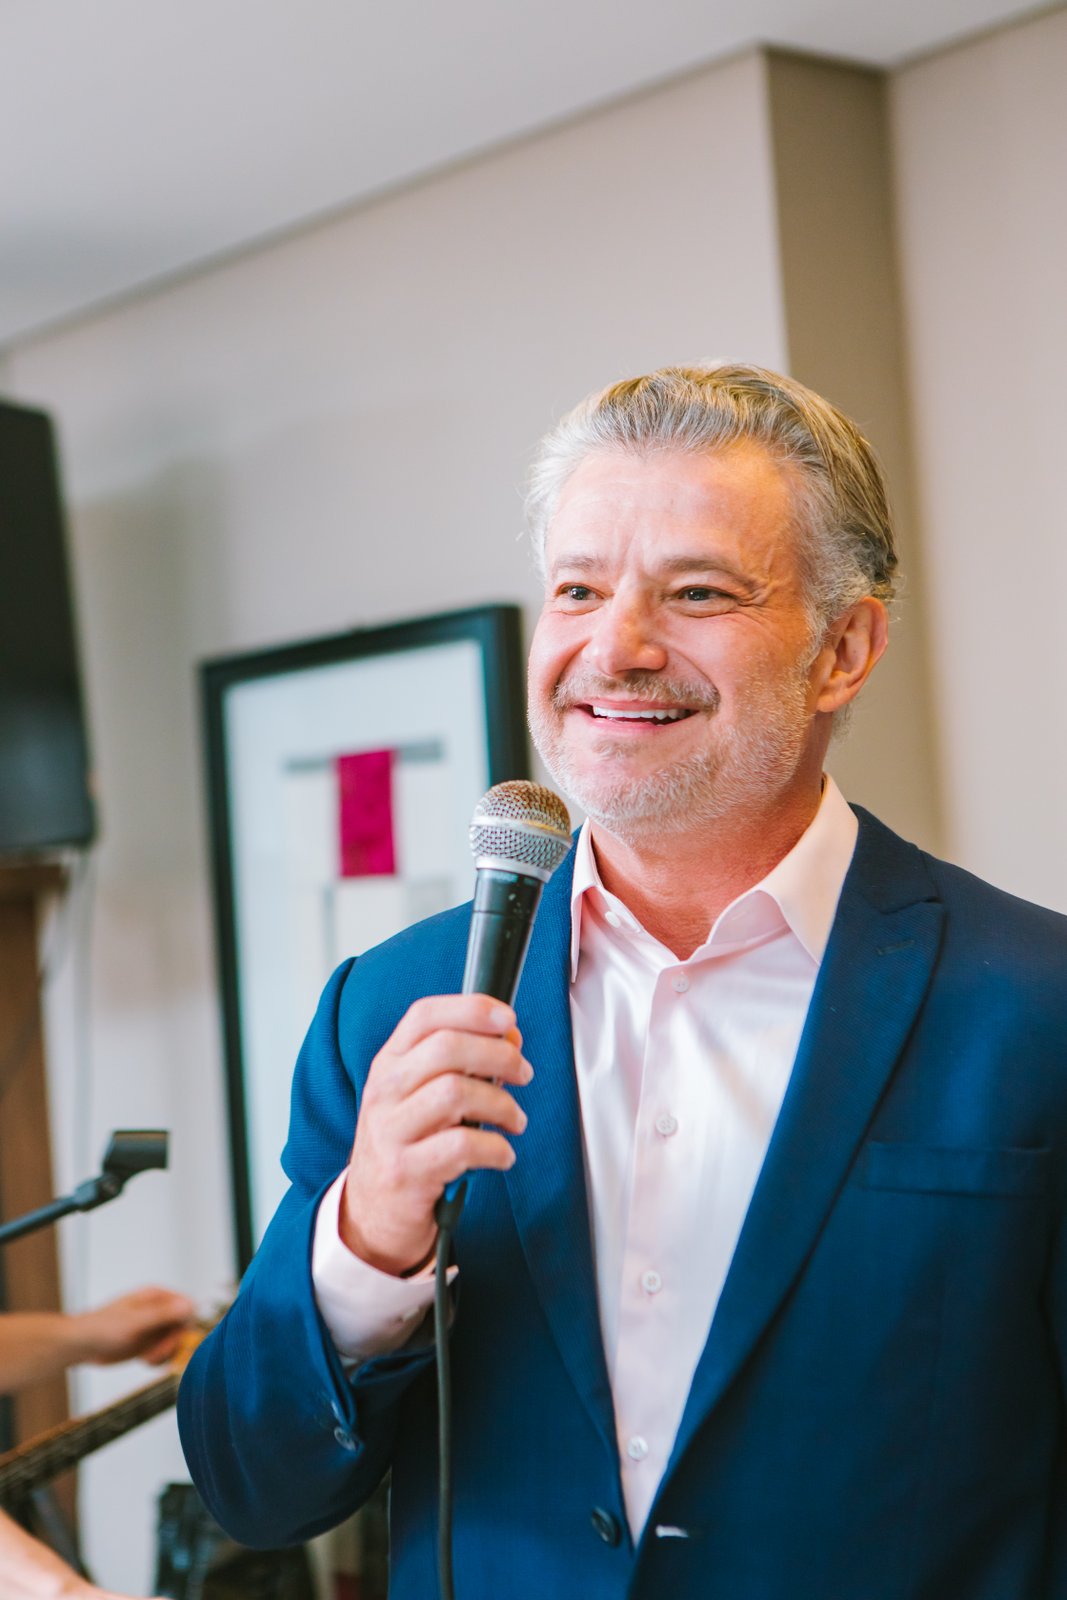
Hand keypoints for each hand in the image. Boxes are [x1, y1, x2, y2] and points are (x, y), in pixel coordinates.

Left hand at [72, 1288, 195, 1367]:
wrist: (81, 1346)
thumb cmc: (103, 1328)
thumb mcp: (135, 1322)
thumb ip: (162, 1314)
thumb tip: (188, 1305)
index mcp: (156, 1297)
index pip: (187, 1307)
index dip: (184, 1325)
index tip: (174, 1340)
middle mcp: (157, 1310)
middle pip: (183, 1327)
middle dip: (172, 1344)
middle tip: (155, 1354)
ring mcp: (153, 1327)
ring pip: (175, 1341)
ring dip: (165, 1353)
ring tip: (147, 1359)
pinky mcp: (147, 1342)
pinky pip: (165, 1351)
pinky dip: (159, 1359)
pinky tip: (144, 1361)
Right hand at [339, 994, 530, 1275]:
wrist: (372, 1210)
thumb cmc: (409, 1142)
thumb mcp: (423, 1093)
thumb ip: (463, 1062)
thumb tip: (510, 1037)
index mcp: (390, 1062)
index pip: (425, 1016)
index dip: (471, 1009)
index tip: (507, 1019)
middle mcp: (385, 1090)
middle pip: (447, 1048)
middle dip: (499, 1055)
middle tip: (522, 1073)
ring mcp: (391, 1130)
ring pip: (456, 1092)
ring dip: (502, 1104)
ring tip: (515, 1120)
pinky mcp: (406, 1171)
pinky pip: (462, 1146)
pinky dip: (495, 1148)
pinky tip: (503, 1154)